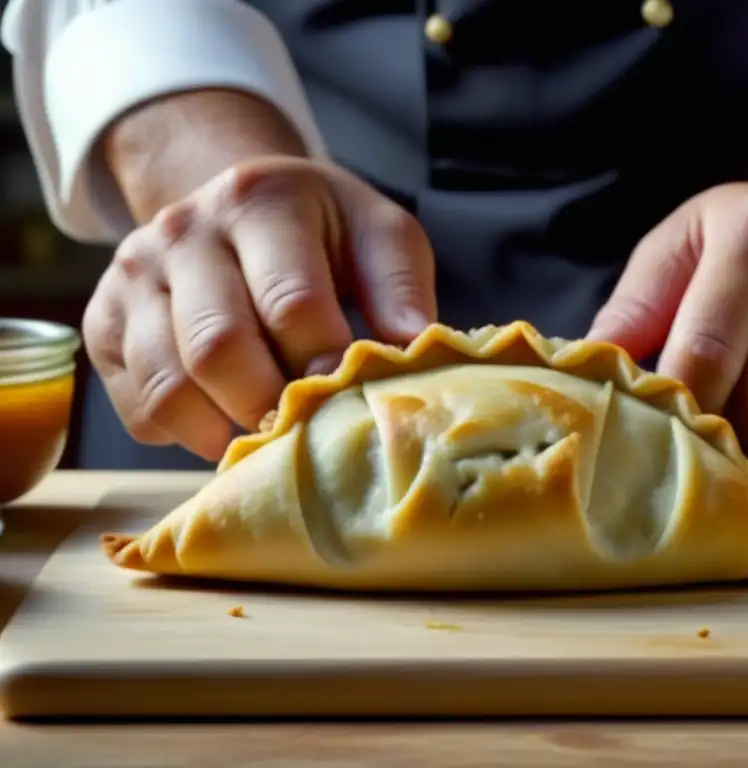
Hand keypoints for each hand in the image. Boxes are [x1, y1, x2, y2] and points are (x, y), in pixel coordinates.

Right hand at [83, 156, 435, 460]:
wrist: (236, 203)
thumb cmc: (322, 231)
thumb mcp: (378, 234)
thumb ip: (400, 287)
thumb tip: (413, 351)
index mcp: (259, 200)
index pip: (291, 302)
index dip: (326, 365)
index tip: (351, 399)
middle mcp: (181, 230)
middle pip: (218, 348)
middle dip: (272, 408)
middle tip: (309, 431)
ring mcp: (133, 276)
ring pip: (168, 387)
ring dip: (226, 431)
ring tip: (271, 436)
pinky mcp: (103, 322)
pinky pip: (138, 406)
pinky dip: (186, 434)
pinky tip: (227, 419)